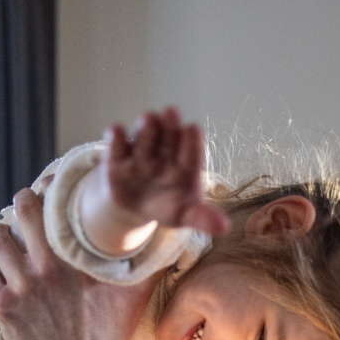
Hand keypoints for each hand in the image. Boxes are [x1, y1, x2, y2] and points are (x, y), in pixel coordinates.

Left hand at [0, 189, 153, 339]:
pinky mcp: (4, 307)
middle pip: (25, 211)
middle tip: (26, 202)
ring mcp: (24, 287)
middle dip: (24, 201)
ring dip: (1, 233)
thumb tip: (166, 236)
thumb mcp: (137, 296)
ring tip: (6, 236)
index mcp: (80, 259)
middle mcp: (49, 267)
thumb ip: (149, 262)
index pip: (60, 205)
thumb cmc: (111, 338)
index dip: (53, 188)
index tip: (52, 186)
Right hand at [104, 108, 228, 236]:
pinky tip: (116, 132)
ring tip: (149, 119)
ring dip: (146, 127)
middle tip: (171, 112)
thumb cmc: (166, 206)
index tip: (192, 130)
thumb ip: (202, 217)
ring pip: (145, 134)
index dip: (191, 141)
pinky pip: (116, 143)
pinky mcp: (117, 156)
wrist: (134, 207)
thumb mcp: (184, 214)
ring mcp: (141, 151)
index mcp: (186, 163)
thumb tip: (224, 227)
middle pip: (168, 135)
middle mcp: (165, 151)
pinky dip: (115, 137)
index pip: (192, 150)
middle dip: (169, 124)